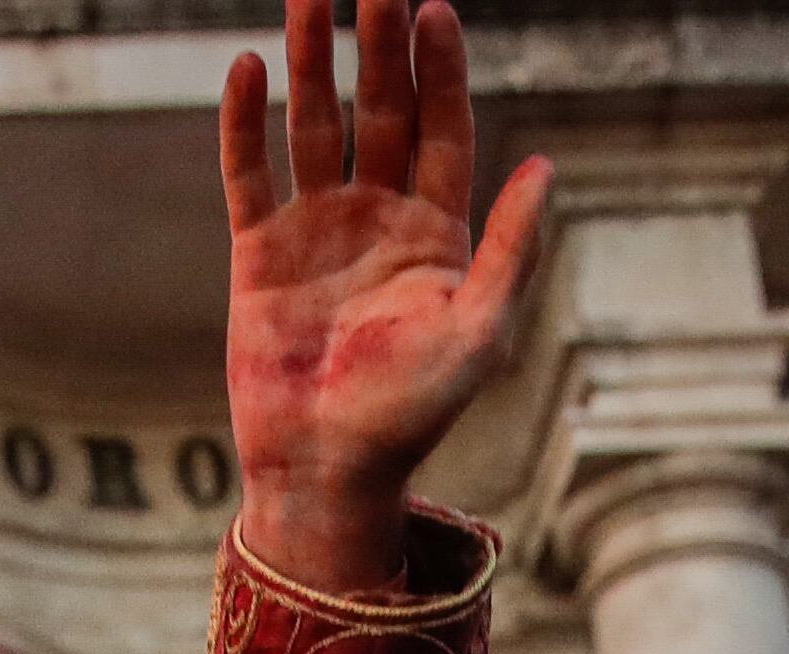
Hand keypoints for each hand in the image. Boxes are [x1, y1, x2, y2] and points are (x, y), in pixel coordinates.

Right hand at [221, 0, 550, 592]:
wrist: (328, 471)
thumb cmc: (412, 414)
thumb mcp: (479, 331)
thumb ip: (512, 248)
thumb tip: (545, 165)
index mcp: (436, 234)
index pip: (440, 129)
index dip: (439, 70)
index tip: (433, 7)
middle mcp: (376, 220)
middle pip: (379, 110)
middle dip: (377, 44)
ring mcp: (315, 232)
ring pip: (314, 125)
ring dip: (312, 62)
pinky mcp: (259, 254)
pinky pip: (249, 175)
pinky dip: (243, 124)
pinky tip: (245, 69)